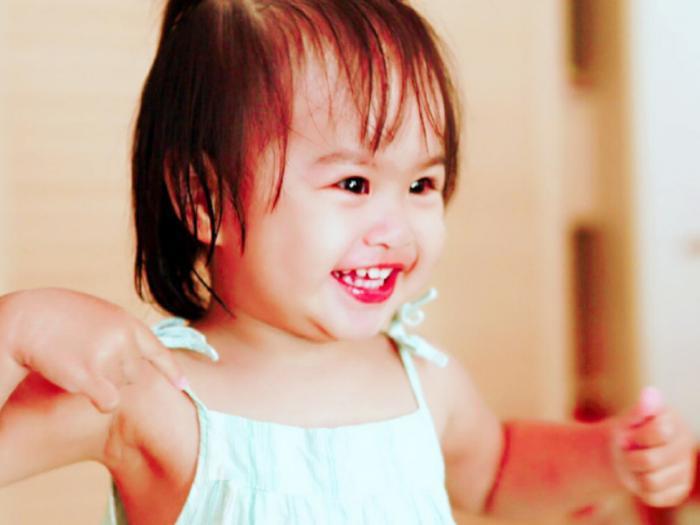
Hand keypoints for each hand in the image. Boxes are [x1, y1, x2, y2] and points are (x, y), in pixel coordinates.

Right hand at [0, 288, 186, 412]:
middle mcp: (125, 338)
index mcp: (128, 322)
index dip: (171, 371)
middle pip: (136, 375)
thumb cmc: (57, 316)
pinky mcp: (91, 376)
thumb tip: (137, 357)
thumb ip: (120, 333)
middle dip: (117, 375)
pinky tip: (82, 388)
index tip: (183, 386)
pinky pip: (110, 402)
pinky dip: (100, 401)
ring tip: (79, 364)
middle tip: (89, 360)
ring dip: (104, 385)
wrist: (26, 319)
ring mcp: (109, 356)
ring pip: (121, 388)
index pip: (158, 351)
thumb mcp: (98, 315)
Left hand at [611, 387, 695, 506]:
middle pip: (652, 460)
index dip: (637, 436)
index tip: (628, 434)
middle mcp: (685, 447)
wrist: (626, 450)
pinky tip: (640, 476)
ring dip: (633, 473)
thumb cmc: (628, 430)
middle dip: (631, 457)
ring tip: (632, 463)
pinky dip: (639, 488)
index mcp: (675, 424)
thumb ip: (640, 410)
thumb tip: (651, 393)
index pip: (660, 431)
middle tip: (625, 451)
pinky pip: (653, 497)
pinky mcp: (678, 490)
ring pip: (651, 482)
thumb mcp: (629, 419)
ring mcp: (684, 470)